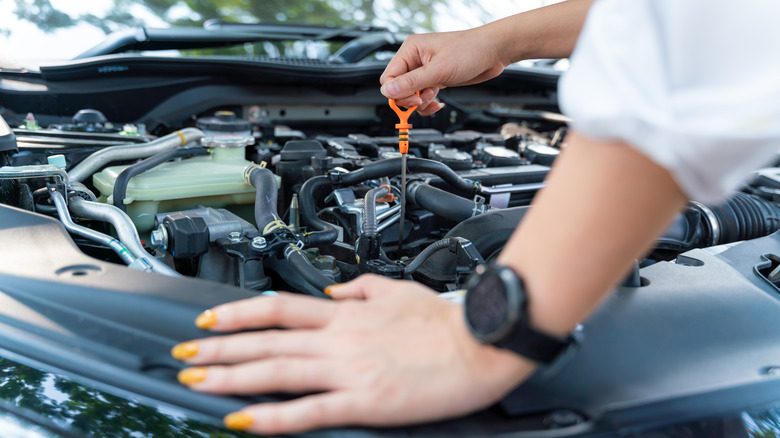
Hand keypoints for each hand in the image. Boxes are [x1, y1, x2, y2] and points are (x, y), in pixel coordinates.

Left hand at [172, 275, 535, 434]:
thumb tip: (329, 291)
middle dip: (218, 348)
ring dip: (232, 377)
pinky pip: (311, 410)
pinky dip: (274, 417)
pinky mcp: (366, 401)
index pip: (278, 307)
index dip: (238, 312)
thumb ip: (359, 289)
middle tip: (183, 355)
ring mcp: (350, 370)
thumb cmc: (444, 320)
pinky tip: (246, 421)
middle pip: (266, 341)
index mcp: (346, 313)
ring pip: (278, 372)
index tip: (209, 318)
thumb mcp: (396, 289)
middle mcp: (340, 338)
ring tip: (197, 382)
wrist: (481, 341)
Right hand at [380, 28, 509, 115]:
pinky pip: (422, 97)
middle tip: (423, 100)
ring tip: (434, 98)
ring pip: (410, 95)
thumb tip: (388, 91)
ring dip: (420, 103)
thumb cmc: (470, 50)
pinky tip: (438, 103)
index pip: (389, 77)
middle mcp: (415, 59)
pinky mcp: (435, 79)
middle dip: (409, 99)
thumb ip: (412, 83)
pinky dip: (428, 104)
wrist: (493, 52)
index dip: (397, 93)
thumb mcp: (439, 70)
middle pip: (398, 88)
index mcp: (410, 50)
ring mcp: (425, 70)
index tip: (413, 101)